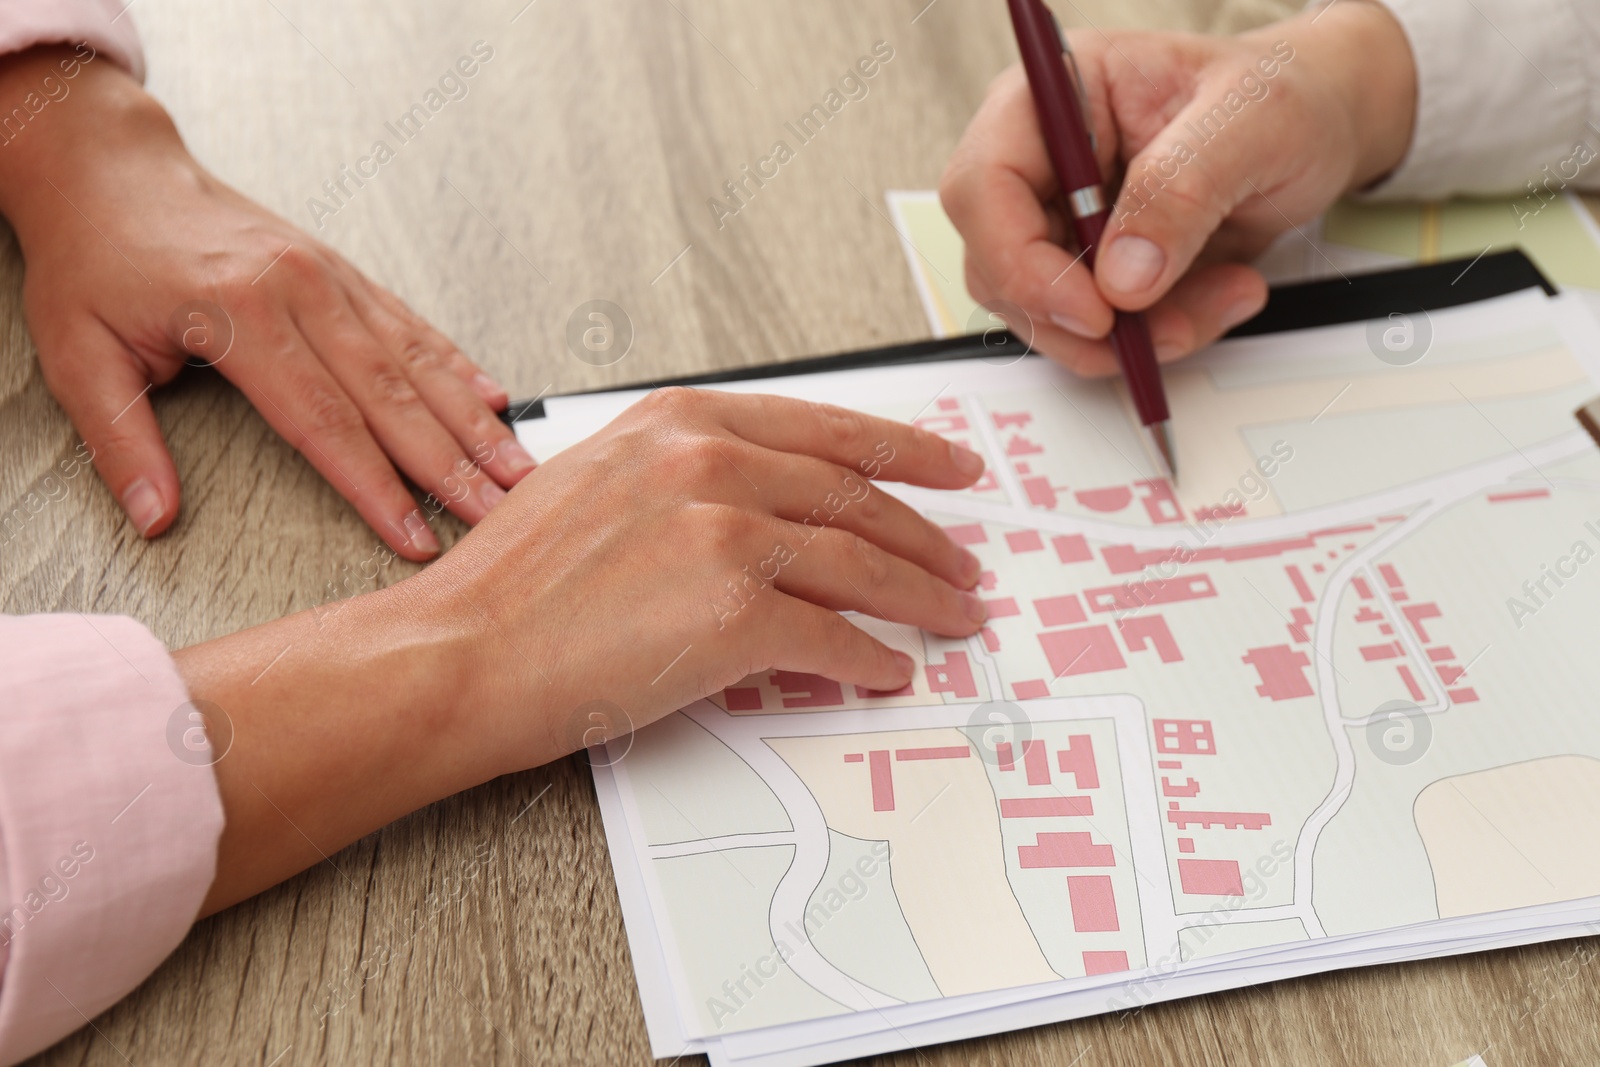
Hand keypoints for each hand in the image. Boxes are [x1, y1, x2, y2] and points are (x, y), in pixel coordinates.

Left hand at [0, 46, 534, 559]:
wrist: (112, 169)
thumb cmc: (94, 259)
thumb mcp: (78, 353)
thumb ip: (121, 442)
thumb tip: (154, 518)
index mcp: (238, 314)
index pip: (323, 422)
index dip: (376, 487)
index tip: (416, 536)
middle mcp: (299, 290)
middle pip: (392, 394)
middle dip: (452, 463)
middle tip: (500, 513)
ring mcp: (329, 277)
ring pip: (417, 360)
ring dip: (472, 421)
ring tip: (517, 468)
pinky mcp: (341, 270)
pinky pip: (411, 324)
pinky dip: (458, 365)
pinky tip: (493, 400)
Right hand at [176, 388, 988, 910]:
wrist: (460, 653)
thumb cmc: (515, 585)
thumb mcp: (599, 482)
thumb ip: (687, 475)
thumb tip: (764, 506)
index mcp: (681, 421)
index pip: (824, 429)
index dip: (903, 449)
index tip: (953, 465)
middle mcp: (711, 462)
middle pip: (856, 498)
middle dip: (925, 535)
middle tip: (965, 562)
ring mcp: (726, 534)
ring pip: (861, 564)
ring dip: (920, 596)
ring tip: (954, 617)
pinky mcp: (733, 614)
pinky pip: (833, 637)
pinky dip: (871, 658)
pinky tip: (889, 671)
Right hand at [939, 1, 1416, 374]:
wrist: (1322, 125)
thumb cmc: (1285, 95)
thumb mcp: (1251, 124)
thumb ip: (1181, 189)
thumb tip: (1122, 276)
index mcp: (1057, 95)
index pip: (984, 185)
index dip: (1019, 259)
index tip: (1094, 310)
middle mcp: (1043, 159)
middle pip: (996, 262)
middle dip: (1076, 316)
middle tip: (1157, 332)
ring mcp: (1061, 218)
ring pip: (1042, 310)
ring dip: (1127, 335)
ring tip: (1217, 301)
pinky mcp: (1092, 267)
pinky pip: (1093, 330)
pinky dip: (1152, 337)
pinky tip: (1215, 299)